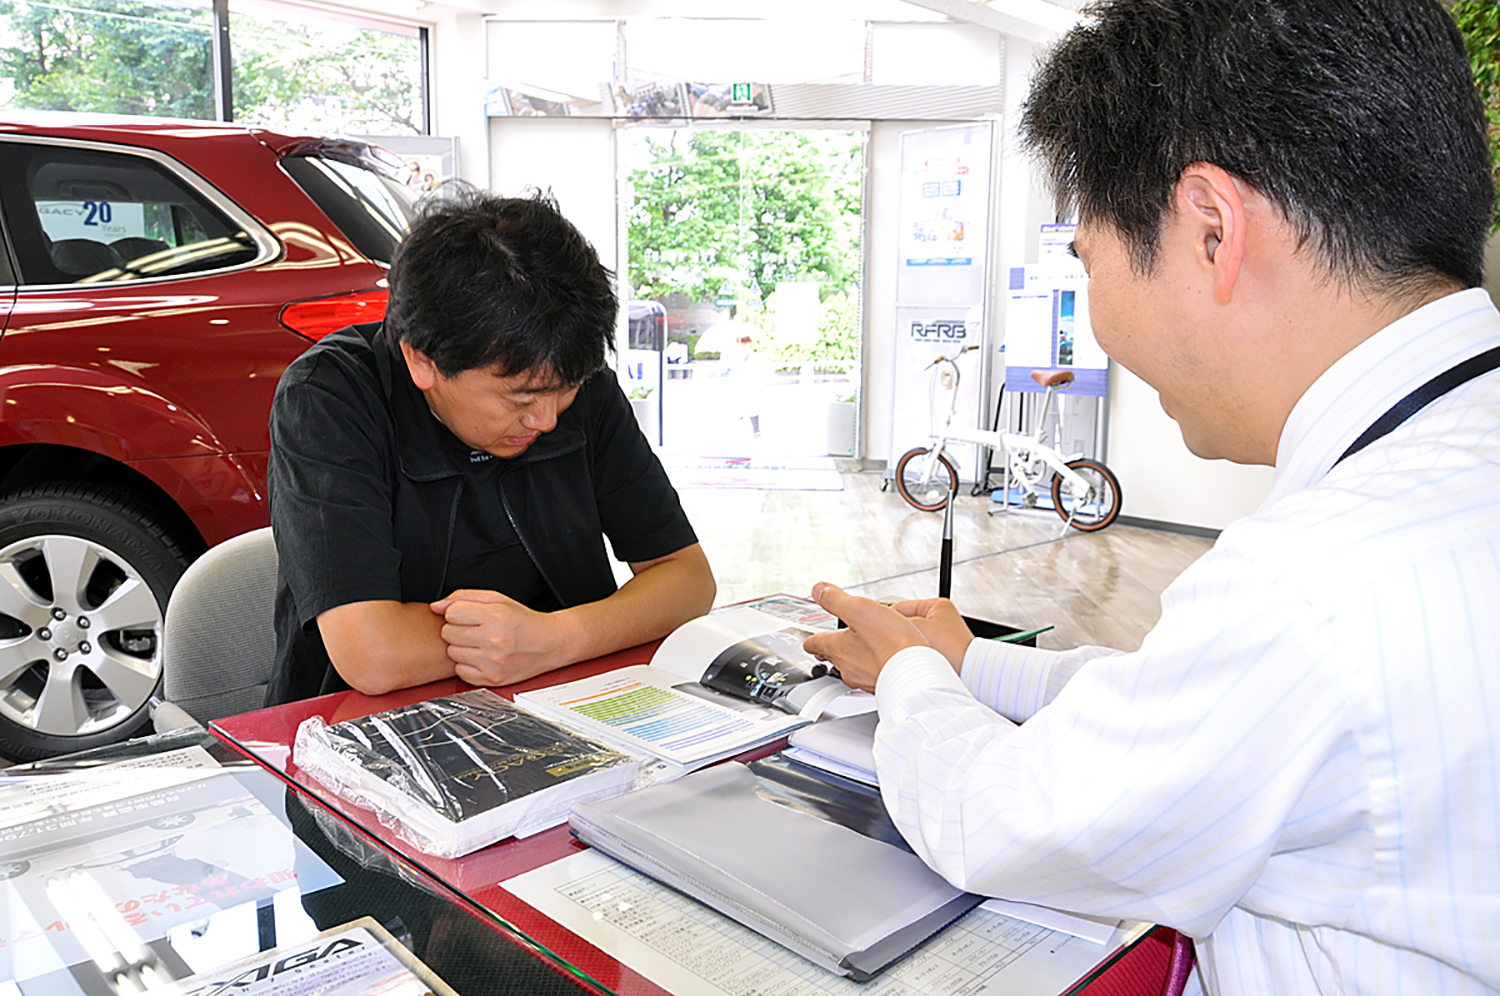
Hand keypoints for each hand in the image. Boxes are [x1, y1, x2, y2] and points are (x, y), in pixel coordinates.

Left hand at [430, 589, 571, 685]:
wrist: (549, 643)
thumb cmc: (523, 621)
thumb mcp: (497, 599)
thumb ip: (464, 597)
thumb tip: (436, 606)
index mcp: (496, 616)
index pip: (451, 613)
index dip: (457, 613)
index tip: (469, 616)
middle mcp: (494, 639)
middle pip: (448, 633)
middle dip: (458, 630)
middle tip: (475, 630)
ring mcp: (492, 662)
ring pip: (452, 653)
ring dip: (462, 647)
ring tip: (480, 643)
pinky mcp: (491, 678)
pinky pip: (460, 671)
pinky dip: (467, 664)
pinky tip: (482, 657)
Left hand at [801, 582, 930, 692]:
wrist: (916, 676)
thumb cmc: (891, 644)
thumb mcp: (860, 610)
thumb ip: (836, 600)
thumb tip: (818, 590)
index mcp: (838, 647)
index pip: (816, 643)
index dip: (811, 639)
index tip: (809, 640)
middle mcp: (847, 666)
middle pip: (832, 656)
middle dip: (830, 649)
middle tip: (828, 646)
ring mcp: (864, 678)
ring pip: (851, 666)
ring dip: (852, 657)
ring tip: (856, 650)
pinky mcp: (881, 684)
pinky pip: (870, 674)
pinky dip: (871, 665)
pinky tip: (880, 661)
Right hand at [885, 597, 973, 671]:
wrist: (970, 675)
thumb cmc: (951, 649)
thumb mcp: (917, 628)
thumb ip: (896, 622)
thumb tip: (877, 621)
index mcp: (936, 606)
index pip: (899, 608)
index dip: (885, 619)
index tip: (875, 629)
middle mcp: (940, 619)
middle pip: (905, 625)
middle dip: (896, 635)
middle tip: (887, 644)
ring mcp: (940, 637)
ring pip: (910, 640)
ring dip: (904, 647)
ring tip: (901, 655)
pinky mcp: (940, 654)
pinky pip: (918, 652)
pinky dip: (913, 656)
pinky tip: (908, 663)